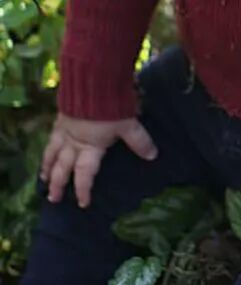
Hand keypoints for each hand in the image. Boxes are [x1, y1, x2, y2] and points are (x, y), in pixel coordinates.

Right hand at [40, 112, 157, 208]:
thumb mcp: (128, 124)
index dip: (83, 189)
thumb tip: (153, 156)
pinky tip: (49, 145)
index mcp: (90, 146)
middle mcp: (74, 141)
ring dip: (47, 166)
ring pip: (52, 152)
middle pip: (62, 167)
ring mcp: (65, 128)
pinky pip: (52, 135)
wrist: (91, 81)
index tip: (83, 203)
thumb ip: (139, 141)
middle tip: (53, 198)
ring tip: (43, 177)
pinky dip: (49, 145)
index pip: (84, 174)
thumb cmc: (110, 105)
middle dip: (57, 184)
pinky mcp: (61, 115)